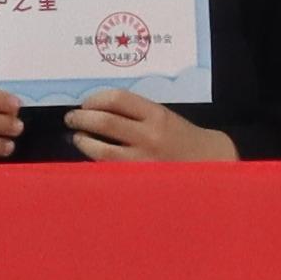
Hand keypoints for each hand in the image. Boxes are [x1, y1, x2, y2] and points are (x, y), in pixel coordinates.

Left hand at [63, 88, 232, 162]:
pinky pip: (109, 170)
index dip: (95, 99)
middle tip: (72, 118)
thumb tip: (97, 109)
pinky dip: (95, 162)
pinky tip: (90, 158)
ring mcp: (143, 161)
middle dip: (81, 118)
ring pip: (101, 149)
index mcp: (157, 115)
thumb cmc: (181, 138)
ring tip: (78, 137)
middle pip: (105, 121)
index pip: (117, 99)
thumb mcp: (164, 117)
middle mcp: (149, 136)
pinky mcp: (138, 180)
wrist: (208, 163)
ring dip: (83, 140)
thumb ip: (136, 112)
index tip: (86, 103)